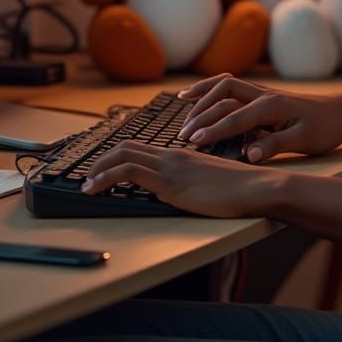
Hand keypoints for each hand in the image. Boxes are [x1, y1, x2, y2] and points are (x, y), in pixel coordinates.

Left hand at [80, 141, 276, 217]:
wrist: (258, 188)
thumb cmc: (243, 190)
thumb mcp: (213, 184)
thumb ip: (196, 183)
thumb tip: (186, 194)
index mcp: (183, 155)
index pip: (142, 147)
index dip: (118, 155)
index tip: (103, 167)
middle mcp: (173, 156)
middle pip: (126, 147)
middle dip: (101, 160)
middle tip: (88, 174)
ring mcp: (170, 167)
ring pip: (122, 156)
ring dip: (97, 169)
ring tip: (84, 184)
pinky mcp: (170, 182)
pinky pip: (128, 172)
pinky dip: (104, 177)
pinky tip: (93, 189)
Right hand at [177, 73, 341, 164]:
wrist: (339, 112)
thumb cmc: (324, 129)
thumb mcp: (304, 141)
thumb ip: (275, 147)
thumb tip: (247, 155)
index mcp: (272, 107)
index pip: (237, 117)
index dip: (215, 129)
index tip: (195, 141)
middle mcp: (263, 94)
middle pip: (224, 98)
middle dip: (202, 115)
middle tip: (183, 136)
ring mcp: (261, 92)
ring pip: (224, 86)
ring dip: (201, 97)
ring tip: (181, 111)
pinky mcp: (259, 94)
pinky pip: (228, 85)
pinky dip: (208, 87)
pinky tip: (191, 94)